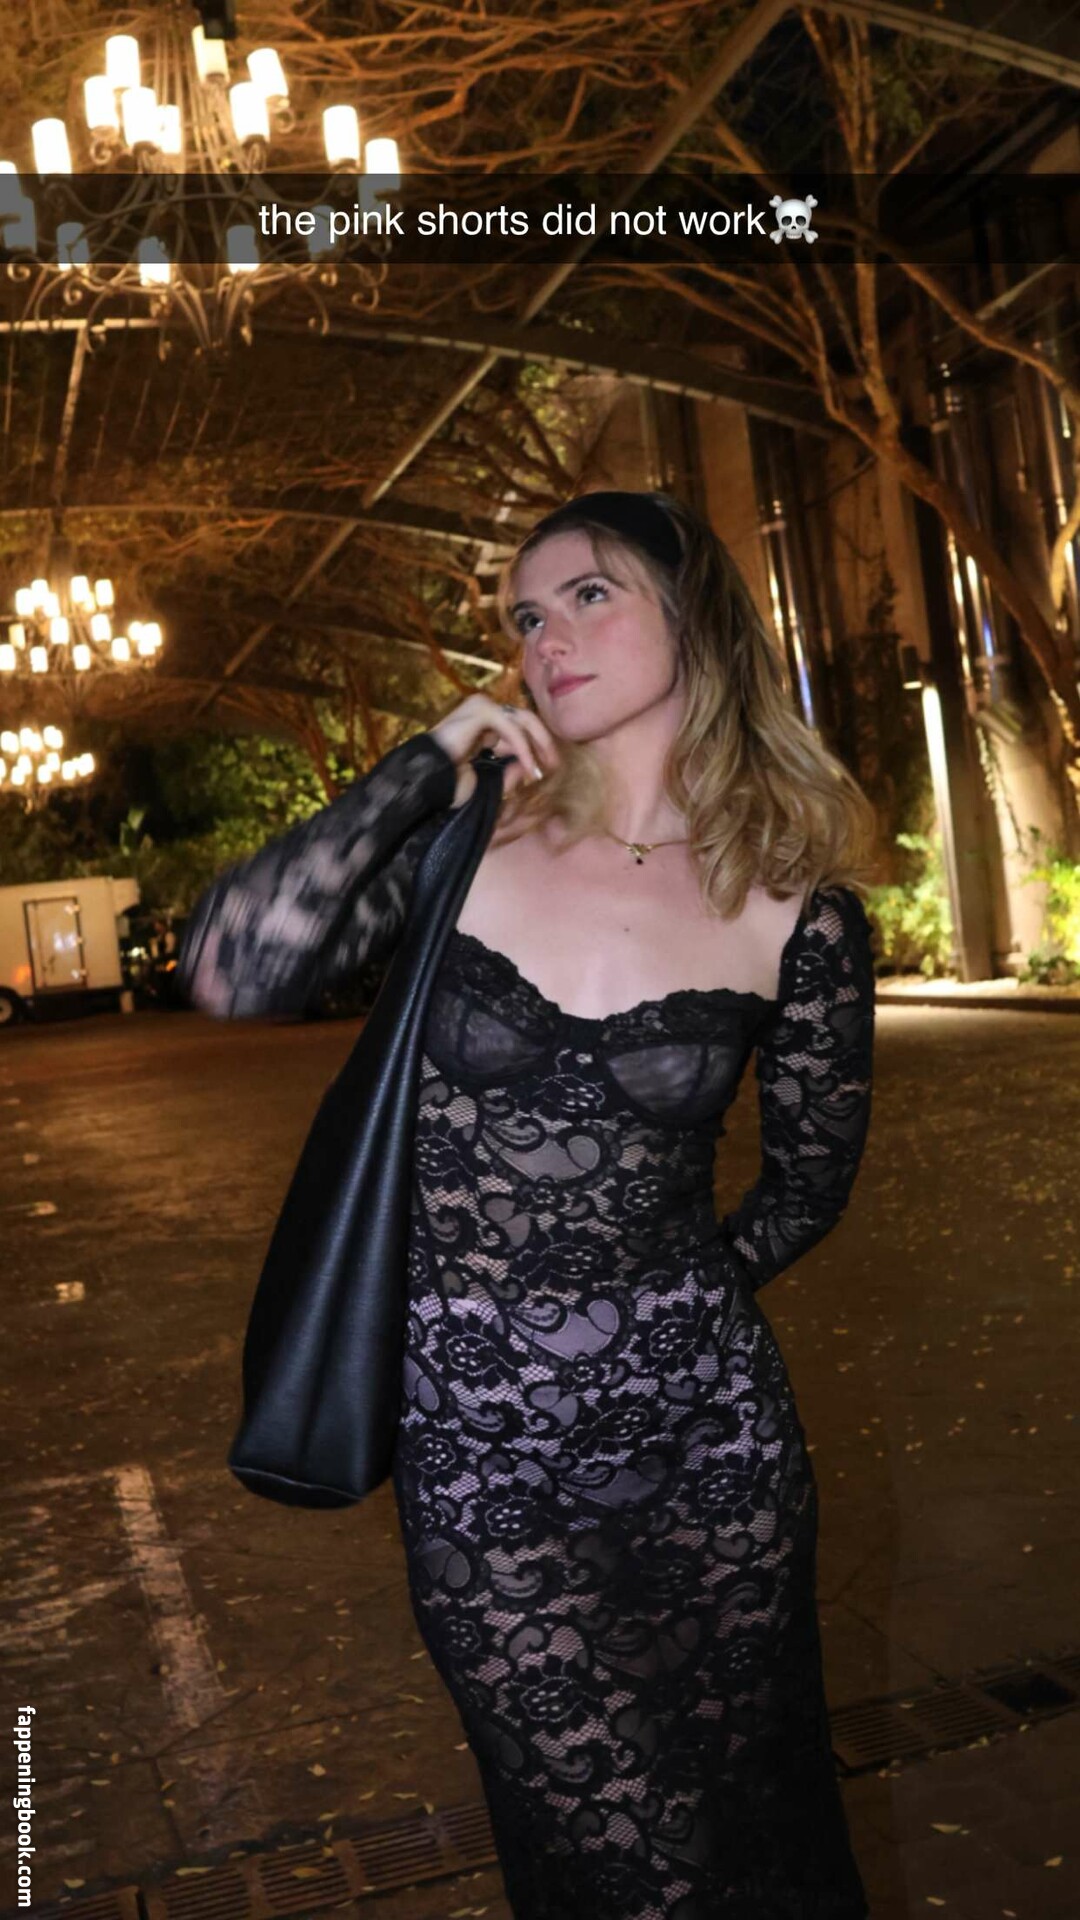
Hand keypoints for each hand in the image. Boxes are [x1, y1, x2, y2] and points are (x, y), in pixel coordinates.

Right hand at [428, 694, 559, 808]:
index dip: (537, 746)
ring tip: (544, 768)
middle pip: (527, 719)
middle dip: (544, 742)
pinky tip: (530, 768)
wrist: (427, 781)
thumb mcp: (489, 779)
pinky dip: (524, 748)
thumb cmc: (449, 784)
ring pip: (523, 719)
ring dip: (539, 744)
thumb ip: (510, 772)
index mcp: (485, 726)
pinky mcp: (481, 711)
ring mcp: (481, 707)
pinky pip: (511, 727)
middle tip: (554, 765)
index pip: (521, 726)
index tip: (547, 769)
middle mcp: (484, 711)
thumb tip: (529, 764)